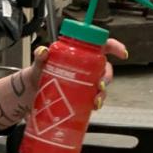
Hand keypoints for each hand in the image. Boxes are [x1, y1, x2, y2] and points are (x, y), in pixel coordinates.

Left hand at [0, 38, 129, 123]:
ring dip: (103, 93)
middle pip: (105, 68)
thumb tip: (42, 51)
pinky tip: (93, 107)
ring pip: (101, 85)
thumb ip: (40, 57)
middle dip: (107, 77)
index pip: (101, 46)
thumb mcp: (38, 64)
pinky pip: (94, 99)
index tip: (123, 53)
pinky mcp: (81, 96)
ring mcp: (84, 83)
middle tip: (100, 85)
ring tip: (95, 100)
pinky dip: (96, 103)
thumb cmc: (36, 74)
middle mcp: (85, 68)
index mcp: (79, 54)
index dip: (115, 47)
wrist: (29, 94)